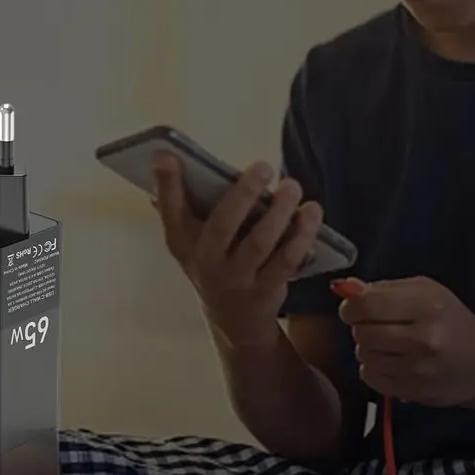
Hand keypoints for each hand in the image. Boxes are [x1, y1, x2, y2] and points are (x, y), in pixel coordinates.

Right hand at [152, 152, 322, 349]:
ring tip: (292, 186)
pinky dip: (301, 235)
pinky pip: (287, 261)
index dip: (167, 185)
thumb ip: (177, 200)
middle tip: (264, 166)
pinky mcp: (267, 290)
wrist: (233, 321)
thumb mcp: (188, 237)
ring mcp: (238, 279)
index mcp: (184, 243)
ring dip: (279, 212)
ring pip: (260, 243)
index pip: (171, 211)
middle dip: (243, 194)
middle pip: (223, 225)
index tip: (166, 154)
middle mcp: (207, 262)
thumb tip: (163, 157)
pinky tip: (311, 212)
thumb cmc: (210, 261)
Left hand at [335, 275, 474, 407]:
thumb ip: (383, 288)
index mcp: (425, 305)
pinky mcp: (413, 393)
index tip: (353, 307)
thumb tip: (345, 287)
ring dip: (367, 347)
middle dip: (360, 326)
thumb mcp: (424, 290)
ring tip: (386, 342)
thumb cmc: (451, 319)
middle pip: (362, 332)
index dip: (351, 306)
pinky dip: (373, 368)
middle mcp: (422, 339)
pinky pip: (371, 378)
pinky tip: (389, 361)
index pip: (366, 305)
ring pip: (364, 355)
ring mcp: (418, 370)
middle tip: (374, 324)